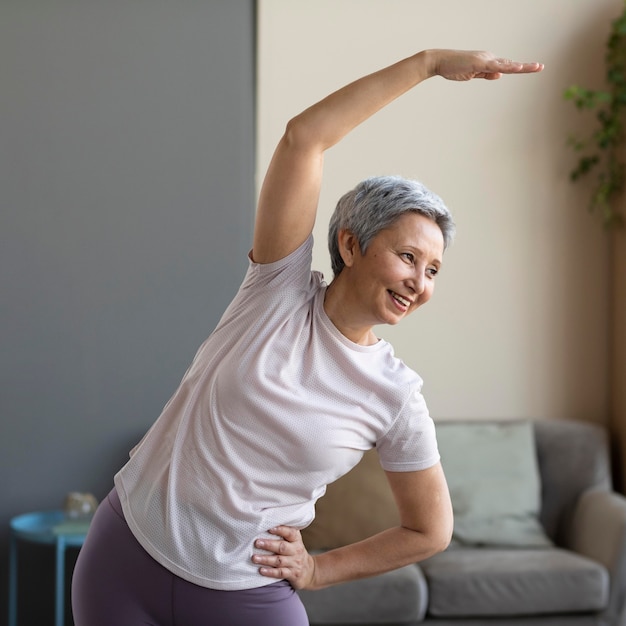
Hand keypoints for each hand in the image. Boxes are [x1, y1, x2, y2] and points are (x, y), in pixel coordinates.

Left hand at [252, 526, 315, 589]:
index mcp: (296, 539)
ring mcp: (294, 563)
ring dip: (266, 559)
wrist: (308, 570)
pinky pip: (280, 573)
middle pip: (282, 547)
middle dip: (269, 545)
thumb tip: (268, 522)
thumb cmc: (295, 551)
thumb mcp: (294, 540)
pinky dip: (270, 572)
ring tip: (254, 558)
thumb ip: (284, 532)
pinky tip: (261, 570)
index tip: (269, 528)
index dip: (280, 530)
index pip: (290, 533)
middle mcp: (296, 550)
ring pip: (279, 561)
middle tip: (257, 543)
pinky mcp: (292, 574)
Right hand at [427, 49, 543, 80]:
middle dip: (526, 66)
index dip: (517, 67)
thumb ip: (485, 74)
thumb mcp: (471, 74)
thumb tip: (500, 75)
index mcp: (487, 62)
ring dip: (523, 66)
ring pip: (507, 64)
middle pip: (509, 63)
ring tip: (537, 67)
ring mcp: (485, 60)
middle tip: (540, 67)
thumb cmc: (453, 67)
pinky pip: (497, 66)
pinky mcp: (480, 63)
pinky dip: (508, 67)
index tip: (530, 68)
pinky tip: (518, 68)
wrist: (440, 61)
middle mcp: (489, 58)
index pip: (504, 65)